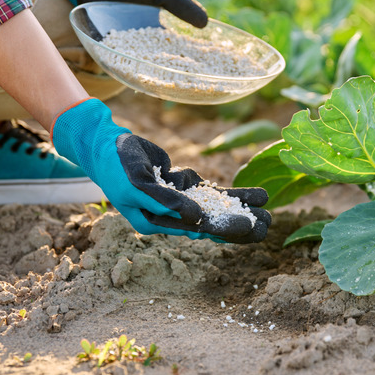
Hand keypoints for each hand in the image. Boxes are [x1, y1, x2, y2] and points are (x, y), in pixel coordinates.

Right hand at [52, 99, 270, 242]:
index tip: (249, 228)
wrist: (106, 146)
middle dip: (239, 222)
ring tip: (269, 209)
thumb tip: (197, 219)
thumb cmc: (116, 167)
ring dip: (241, 207)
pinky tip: (256, 195)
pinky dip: (232, 192)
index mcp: (156, 223)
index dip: (224, 228)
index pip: (196, 228)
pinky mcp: (183, 185)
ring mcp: (179, 200)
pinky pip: (212, 191)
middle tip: (269, 224)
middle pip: (211, 221)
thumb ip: (166, 202)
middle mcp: (170, 216)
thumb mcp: (137, 185)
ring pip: (216, 206)